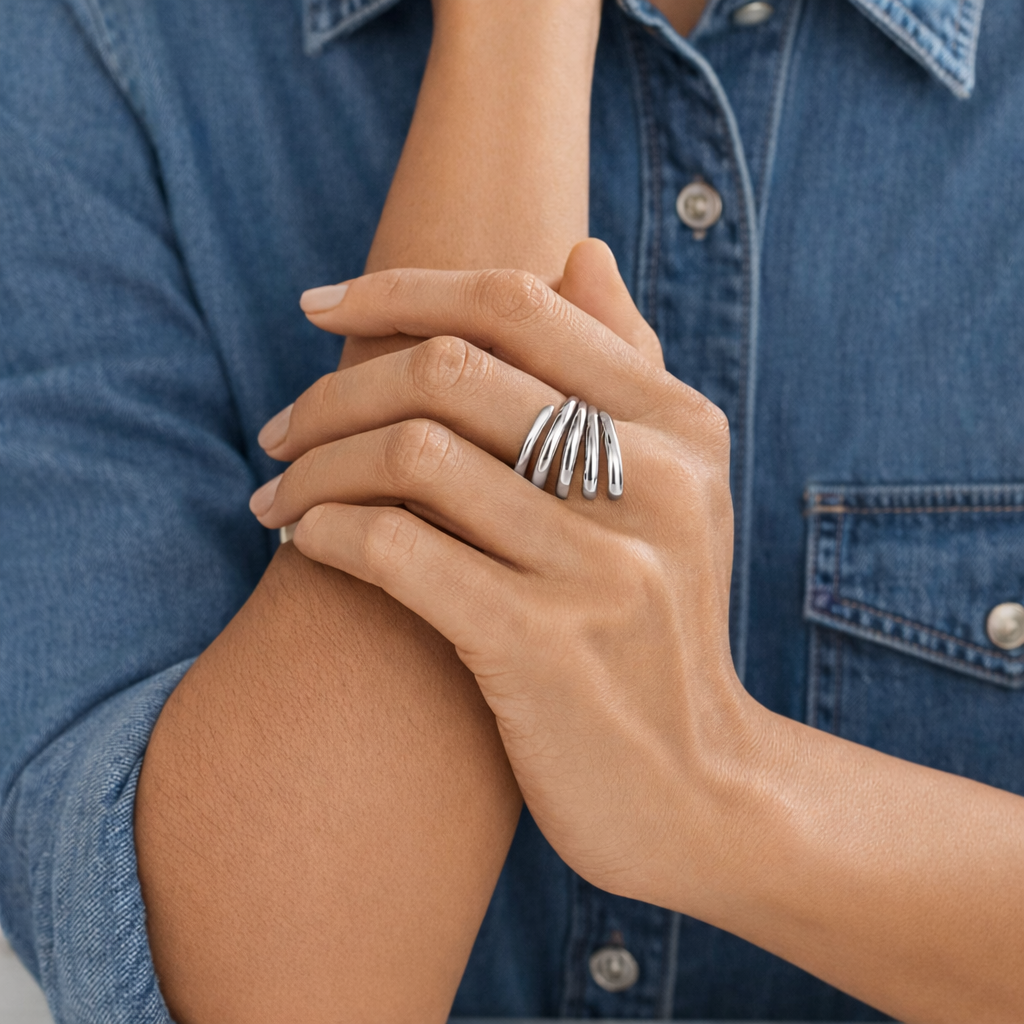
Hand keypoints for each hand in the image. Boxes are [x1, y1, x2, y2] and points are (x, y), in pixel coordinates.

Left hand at [252, 241, 756, 903]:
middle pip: (449, 370)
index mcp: (681, 425)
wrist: (695, 788)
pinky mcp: (542, 648)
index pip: (519, 304)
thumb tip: (579, 250)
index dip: (400, 288)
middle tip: (279, 429)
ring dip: (313, 468)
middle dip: (334, 389)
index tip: (317, 307)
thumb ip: (627, 367)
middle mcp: (653, 480)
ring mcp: (601, 566)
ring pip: (411, 455)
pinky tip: (303, 542)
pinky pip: (398, 552)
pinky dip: (328, 533)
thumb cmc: (657, 629)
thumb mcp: (677, 490)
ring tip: (275, 497)